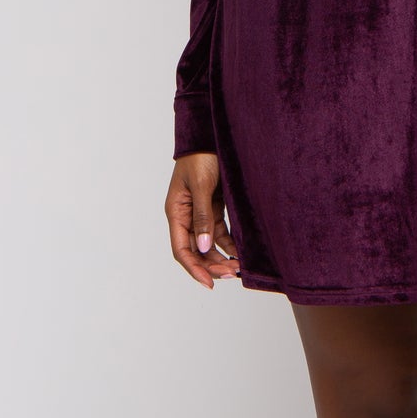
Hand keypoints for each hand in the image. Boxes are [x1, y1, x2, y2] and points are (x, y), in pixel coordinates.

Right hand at [166, 153, 240, 287]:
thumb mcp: (201, 186)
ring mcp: (200, 213)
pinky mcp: (214, 207)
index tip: (209, 283)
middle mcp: (186, 216)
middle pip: (196, 250)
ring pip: (208, 244)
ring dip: (221, 257)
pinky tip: (240, 252)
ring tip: (238, 267)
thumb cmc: (201, 156)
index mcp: (176, 212)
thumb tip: (203, 247)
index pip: (181, 249)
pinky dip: (229, 244)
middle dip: (212, 265)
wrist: (212, 134)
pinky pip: (220, 233)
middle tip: (232, 274)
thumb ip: (202, 217)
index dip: (194, 268)